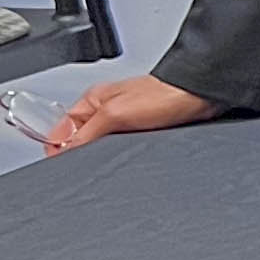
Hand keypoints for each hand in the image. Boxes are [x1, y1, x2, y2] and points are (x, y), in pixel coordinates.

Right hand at [44, 75, 221, 150]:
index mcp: (92, 101)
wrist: (201, 96)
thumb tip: (66, 152)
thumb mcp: (115, 113)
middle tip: (85, 166)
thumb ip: (87, 133)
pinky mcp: (143, 132)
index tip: (62, 163)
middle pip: (80, 141)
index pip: (61, 129)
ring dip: (102, 157)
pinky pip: (122, 149)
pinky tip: (124, 162)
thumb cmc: (164, 94)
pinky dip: (120, 157)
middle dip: (80, 154)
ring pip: (101, 147)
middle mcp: (106, 110)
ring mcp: (124, 122)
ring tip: (106, 163)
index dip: (58, 147)